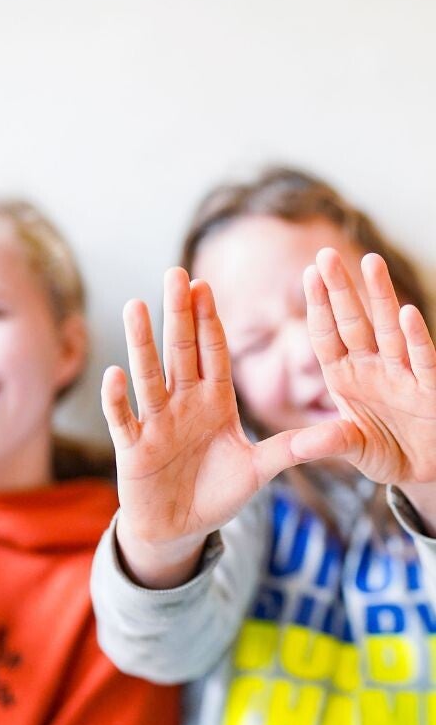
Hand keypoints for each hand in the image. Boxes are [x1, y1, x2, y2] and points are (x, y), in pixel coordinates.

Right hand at [102, 267, 356, 585]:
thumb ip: (291, 449)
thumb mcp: (259, 470)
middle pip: (180, 352)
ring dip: (142, 343)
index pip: (213, 353)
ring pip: (149, 376)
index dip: (209, 320)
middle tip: (175, 273)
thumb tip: (339, 434)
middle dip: (178, 314)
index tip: (206, 285)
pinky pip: (124, 419)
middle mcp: (183, 404)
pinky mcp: (134, 448)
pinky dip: (119, 399)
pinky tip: (116, 374)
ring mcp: (156, 422)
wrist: (179, 527)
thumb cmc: (217, 492)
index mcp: (214, 402)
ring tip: (137, 306)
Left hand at [304, 248, 435, 489]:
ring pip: (389, 329)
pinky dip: (416, 337)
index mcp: (344, 376)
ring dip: (380, 297)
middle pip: (353, 322)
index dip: (318, 306)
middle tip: (326, 254)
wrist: (424, 470)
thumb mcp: (354, 449)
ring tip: (370, 262)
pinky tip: (407, 313)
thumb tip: (301, 445)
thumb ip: (330, 443)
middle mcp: (371, 367)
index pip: (327, 335)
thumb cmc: (385, 452)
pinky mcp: (429, 388)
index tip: (308, 273)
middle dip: (340, 290)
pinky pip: (422, 359)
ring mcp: (401, 374)